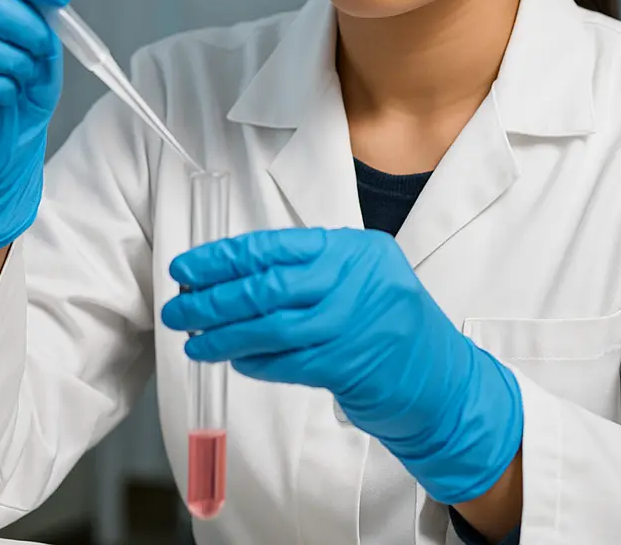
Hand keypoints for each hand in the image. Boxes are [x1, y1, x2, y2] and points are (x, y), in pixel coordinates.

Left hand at [162, 227, 522, 504]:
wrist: (440, 375)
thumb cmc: (394, 321)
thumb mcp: (365, 274)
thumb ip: (315, 268)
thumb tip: (243, 274)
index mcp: (353, 249)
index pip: (276, 246)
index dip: (225, 257)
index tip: (190, 267)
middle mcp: (352, 279)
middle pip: (267, 285)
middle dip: (215, 297)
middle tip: (180, 305)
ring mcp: (350, 322)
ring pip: (269, 326)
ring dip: (223, 335)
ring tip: (193, 339)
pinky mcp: (345, 364)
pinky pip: (284, 361)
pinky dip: (253, 361)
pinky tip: (232, 359)